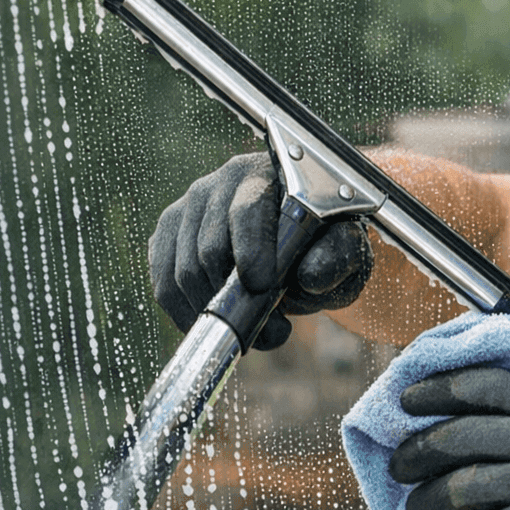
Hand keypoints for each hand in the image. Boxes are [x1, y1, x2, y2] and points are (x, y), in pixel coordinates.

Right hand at [148, 151, 373, 349]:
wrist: (299, 242)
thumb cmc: (323, 242)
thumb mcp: (345, 249)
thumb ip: (336, 258)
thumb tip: (309, 277)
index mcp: (266, 176)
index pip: (247, 210)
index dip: (250, 250)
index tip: (262, 286)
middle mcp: (217, 185)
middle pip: (209, 247)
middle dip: (237, 300)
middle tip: (274, 332)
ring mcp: (186, 209)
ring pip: (183, 272)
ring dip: (217, 314)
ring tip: (255, 333)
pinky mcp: (167, 236)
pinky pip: (165, 284)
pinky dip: (188, 315)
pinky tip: (219, 325)